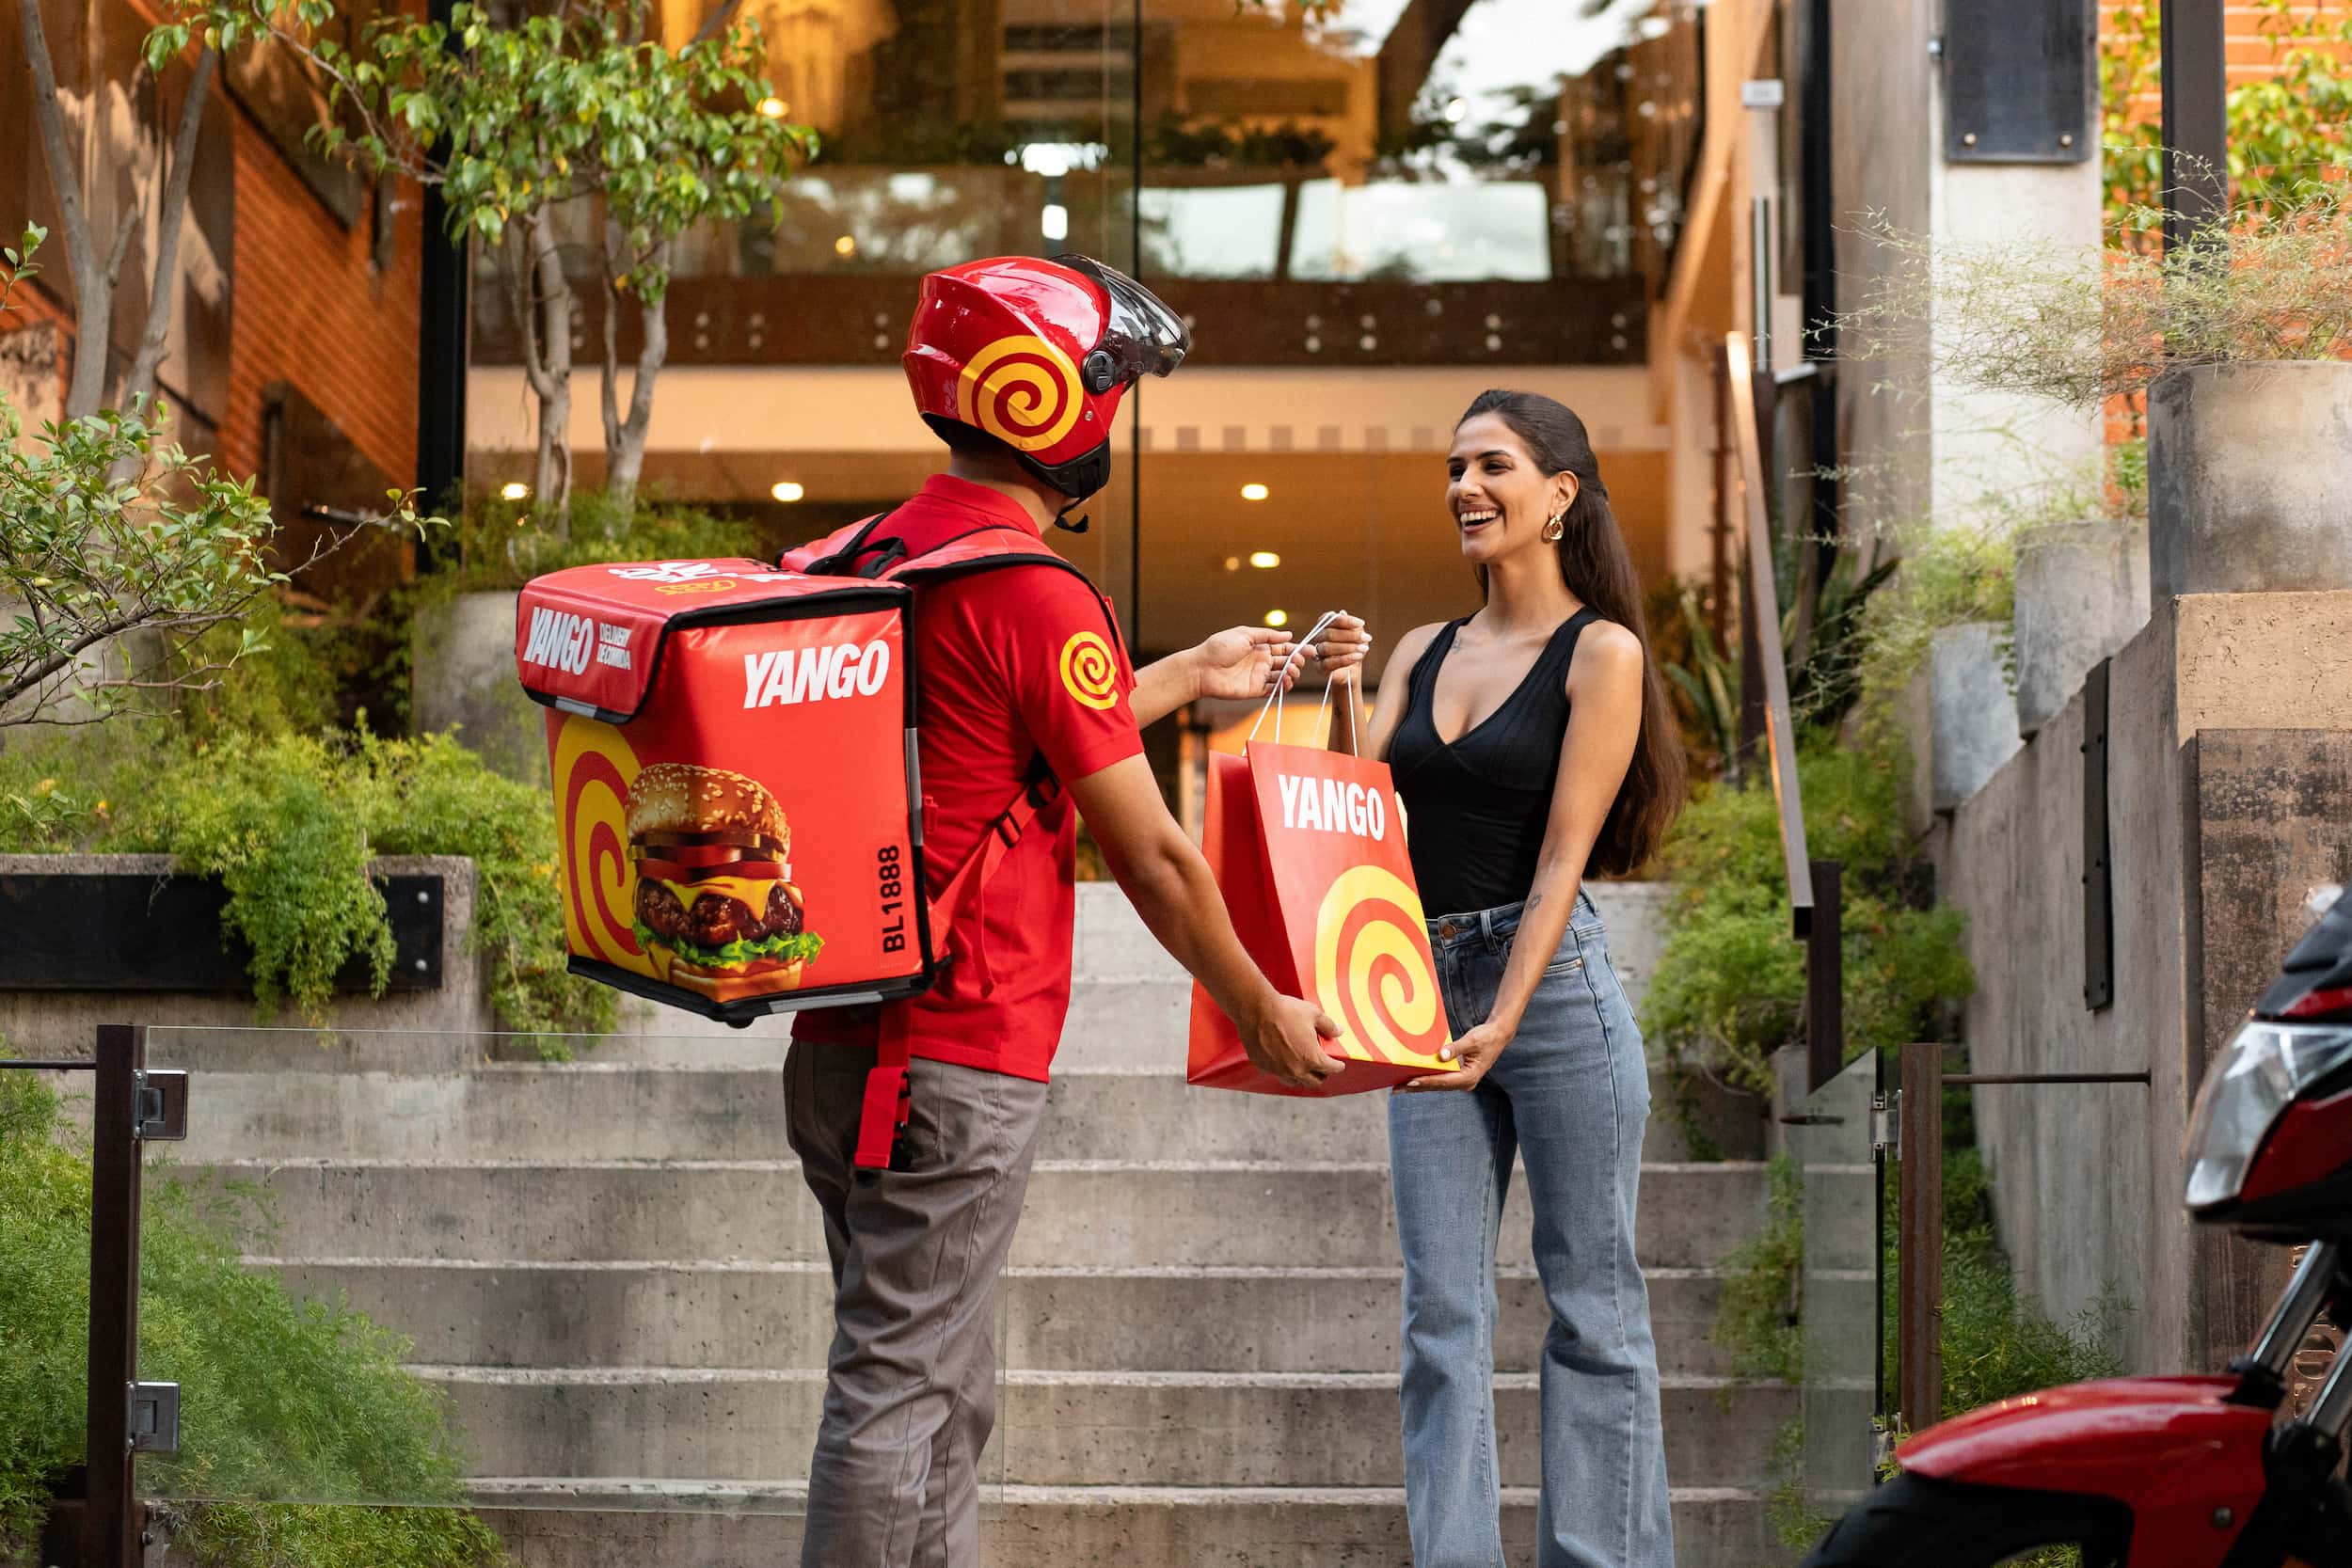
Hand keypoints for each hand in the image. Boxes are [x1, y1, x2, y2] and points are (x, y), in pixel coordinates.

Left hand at [1190, 625, 1299, 700]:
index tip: (1311, 650)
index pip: (1284, 648)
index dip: (1298, 649)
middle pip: (1287, 662)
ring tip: (1290, 670)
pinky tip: (1286, 681)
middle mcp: (1261, 661)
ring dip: (1292, 673)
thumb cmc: (1219, 647)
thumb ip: (1267, 635)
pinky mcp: (1255, 690)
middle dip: (1297, 661)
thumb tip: (1288, 635)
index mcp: (1260, 647)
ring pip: (1283, 676)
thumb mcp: (1244, 634)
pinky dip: (1284, 687)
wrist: (1202, 668)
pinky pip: (1274, 690)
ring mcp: (1259, 676)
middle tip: (1298, 660)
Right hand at [1244, 994, 1346, 1087]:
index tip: (1339, 1065)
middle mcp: (1296, 1069)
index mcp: (1311, 1058)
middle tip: (1322, 1068)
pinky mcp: (1264, 1066)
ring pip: (1295, 1081)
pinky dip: (1283, 1069)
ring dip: (1302, 1076)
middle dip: (1321, 1075)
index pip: (1331, 1069)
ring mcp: (1278, 1070)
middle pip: (1314, 1082)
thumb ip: (1328, 1026)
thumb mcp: (1314, 1014)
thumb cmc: (1286, 1010)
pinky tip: (1283, 1060)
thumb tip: (1338, 1032)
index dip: (1338, 1066)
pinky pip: (1277, 1073)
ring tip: (1303, 1066)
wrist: (1256, 1010)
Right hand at [1308, 612, 1370, 683]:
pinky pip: (1328, 663)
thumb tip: (1342, 613)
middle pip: (1328, 634)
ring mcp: (1317, 653)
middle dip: (1350, 635)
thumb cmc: (1354, 650)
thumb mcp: (1357, 636)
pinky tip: (1357, 656)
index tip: (1362, 623)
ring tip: (1364, 649)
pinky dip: (1344, 659)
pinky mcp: (1319, 668)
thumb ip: (1351, 625)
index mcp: (1324, 626)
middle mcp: (1317, 638)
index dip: (1345, 620)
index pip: (1328, 619)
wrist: (1352, 671)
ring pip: (1327, 648)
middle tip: (1366, 638)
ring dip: (1348, 648)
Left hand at [1396, 1017, 1512, 1092]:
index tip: (1410, 1081)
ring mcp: (1462, 1081)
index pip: (1442, 1081)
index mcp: (1469, 1077)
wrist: (1498, 1035)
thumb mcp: (1471, 1041)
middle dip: (1416, 1087)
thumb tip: (1441, 1055)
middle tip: (1396, 1089)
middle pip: (1436, 1087)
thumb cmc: (1486, 1037)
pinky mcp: (1459, 1076)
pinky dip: (1426, 1080)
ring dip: (1418, 1086)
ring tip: (1399, 1087)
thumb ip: (1456, 1048)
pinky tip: (1413, 1079)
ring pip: (1436, 1085)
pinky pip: (1440, 1080)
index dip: (1425, 1081)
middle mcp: (1465, 1083)